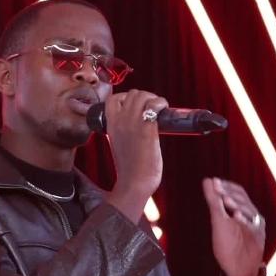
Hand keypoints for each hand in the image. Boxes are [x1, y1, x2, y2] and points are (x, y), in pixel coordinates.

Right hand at [104, 90, 167, 221]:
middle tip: (152, 109)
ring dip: (153, 99)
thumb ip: (125, 131)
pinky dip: (161, 103)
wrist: (135, 182)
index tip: (135, 106)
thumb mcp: (119, 143)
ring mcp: (133, 123)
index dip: (125, 97)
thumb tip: (138, 124)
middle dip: (144, 97)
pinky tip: (164, 110)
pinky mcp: (147, 129)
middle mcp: (120, 121)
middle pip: (131, 94)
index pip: (112, 99)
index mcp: (110, 125)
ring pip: (142, 95)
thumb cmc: (130, 168)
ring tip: (159, 109)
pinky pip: (153, 105)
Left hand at [202, 177, 265, 275]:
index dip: (227, 186)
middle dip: (231, 193)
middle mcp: (251, 216)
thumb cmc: (227, 246)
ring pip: (249, 209)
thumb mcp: (218, 221)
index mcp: (242, 210)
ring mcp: (256, 225)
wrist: (237, 270)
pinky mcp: (259, 236)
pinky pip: (253, 224)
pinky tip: (235, 216)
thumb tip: (207, 180)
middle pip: (243, 198)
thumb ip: (214, 201)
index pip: (238, 192)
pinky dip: (244, 219)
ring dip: (237, 203)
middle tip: (218, 189)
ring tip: (225, 200)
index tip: (215, 182)